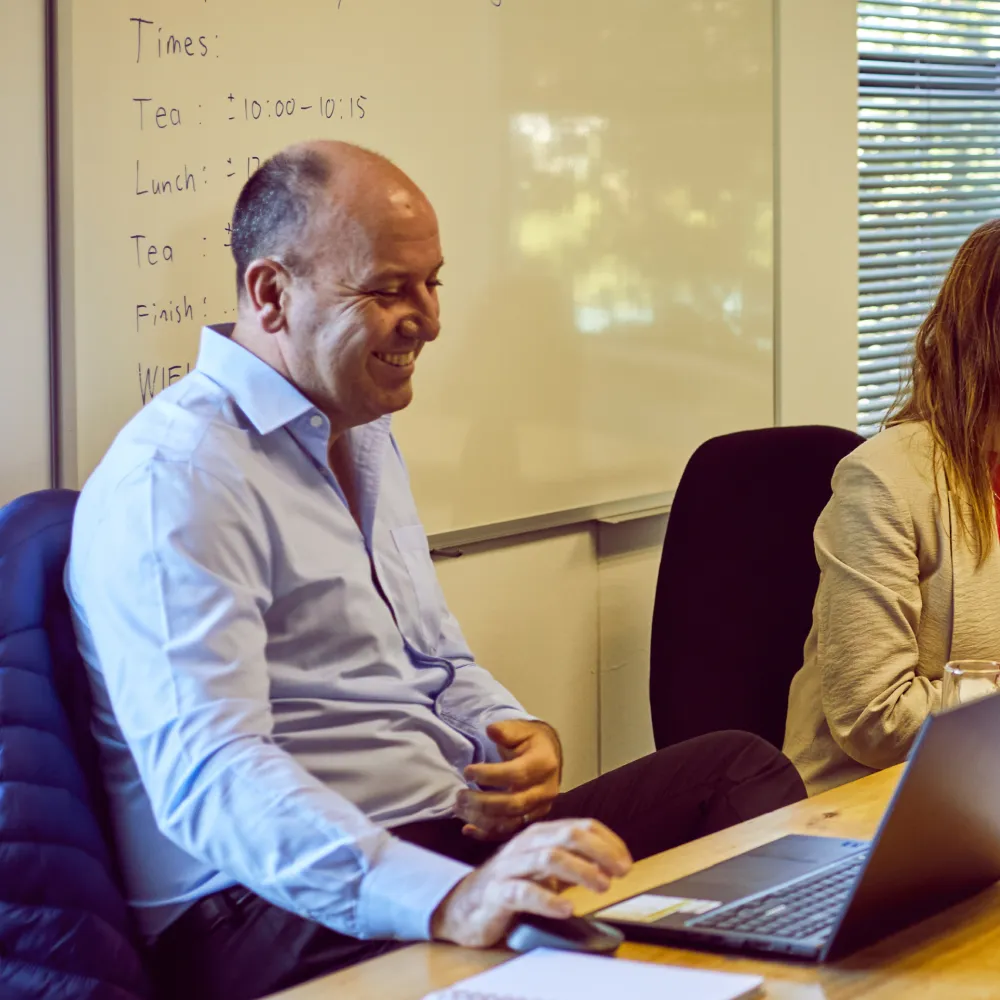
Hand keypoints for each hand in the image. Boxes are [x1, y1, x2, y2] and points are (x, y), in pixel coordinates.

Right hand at [430, 818, 631, 947]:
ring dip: (580, 870)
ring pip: (547, 858)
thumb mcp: (546, 868)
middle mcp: (526, 844)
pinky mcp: (496, 894)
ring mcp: (510, 867)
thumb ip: (574, 860)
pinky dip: (547, 900)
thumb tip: (612, 862)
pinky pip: (522, 892)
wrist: (465, 906)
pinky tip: (566, 909)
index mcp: (541, 834)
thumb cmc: (512, 884)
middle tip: (620, 872)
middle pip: (566, 835)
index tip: (626, 862)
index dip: (608, 842)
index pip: (581, 826)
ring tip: (601, 886)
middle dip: (599, 851)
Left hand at [457, 720, 561, 840]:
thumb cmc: (530, 742)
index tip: (467, 771)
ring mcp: (540, 810)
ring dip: (481, 819)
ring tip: (458, 809)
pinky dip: (487, 834)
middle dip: (482, 802)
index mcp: (544, 765)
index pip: (516, 774)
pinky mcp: (532, 822)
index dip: (489, 775)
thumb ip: (506, 731)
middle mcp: (546, 791)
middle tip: (459, 795)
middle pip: (512, 804)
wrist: (548, 756)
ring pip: (510, 823)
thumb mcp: (520, 730)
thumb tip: (491, 730)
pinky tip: (467, 829)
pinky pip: (509, 833)